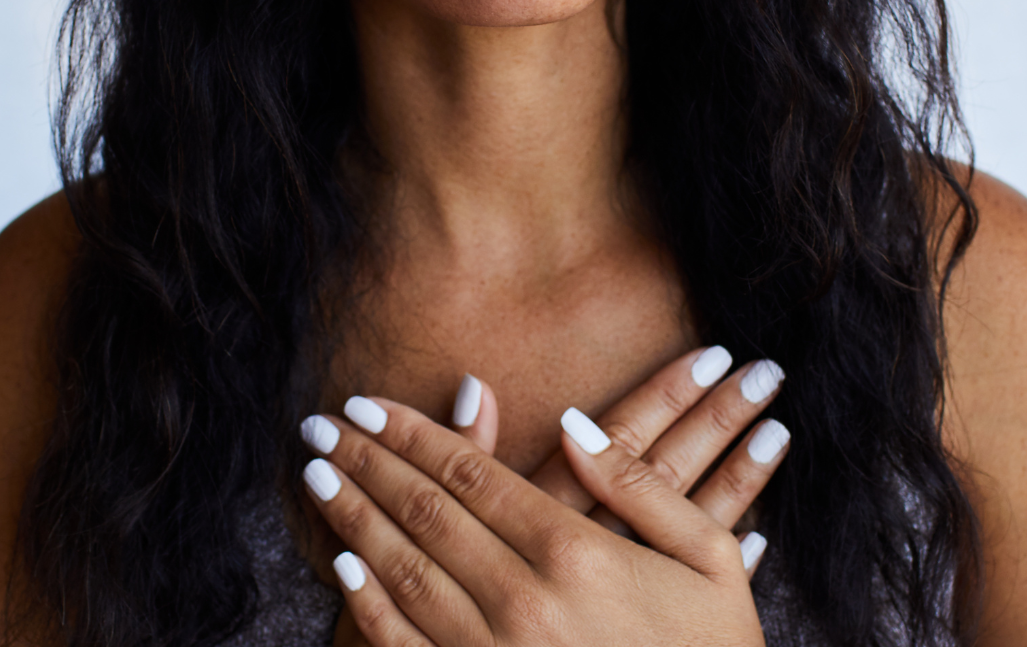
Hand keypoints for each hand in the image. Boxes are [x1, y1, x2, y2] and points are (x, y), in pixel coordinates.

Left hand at [308, 396, 766, 645]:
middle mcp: (522, 600)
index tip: (366, 404)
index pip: (468, 473)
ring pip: (402, 570)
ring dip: (352, 517)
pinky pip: (408, 645)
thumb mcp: (710, 562)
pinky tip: (341, 565)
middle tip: (318, 426)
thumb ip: (638, 486)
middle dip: (365, 462)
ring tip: (316, 475)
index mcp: (574, 553)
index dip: (411, 434)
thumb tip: (573, 421)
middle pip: (423, 511)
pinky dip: (368, 601)